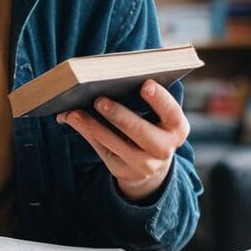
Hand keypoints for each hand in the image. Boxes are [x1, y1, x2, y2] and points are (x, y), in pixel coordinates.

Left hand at [57, 80, 189, 201]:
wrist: (151, 165)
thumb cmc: (150, 127)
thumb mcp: (156, 117)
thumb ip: (142, 100)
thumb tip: (104, 79)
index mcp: (177, 128)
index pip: (171, 111)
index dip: (159, 98)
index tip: (145, 84)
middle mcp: (164, 149)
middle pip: (140, 131)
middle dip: (118, 115)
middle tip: (99, 100)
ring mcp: (144, 164)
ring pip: (115, 143)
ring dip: (93, 125)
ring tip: (75, 111)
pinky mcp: (123, 171)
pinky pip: (102, 150)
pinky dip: (86, 132)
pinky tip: (73, 119)